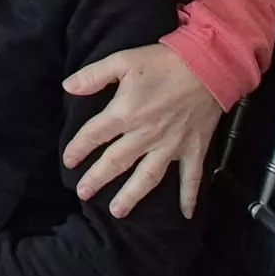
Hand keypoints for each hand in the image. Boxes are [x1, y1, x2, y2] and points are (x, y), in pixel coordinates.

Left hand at [63, 42, 224, 216]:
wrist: (207, 66)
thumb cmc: (162, 62)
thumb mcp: (122, 61)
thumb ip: (93, 75)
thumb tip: (67, 86)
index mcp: (125, 113)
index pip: (94, 135)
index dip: (78, 148)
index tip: (68, 161)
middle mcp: (146, 135)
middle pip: (116, 162)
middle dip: (97, 179)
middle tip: (82, 194)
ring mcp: (171, 145)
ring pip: (148, 177)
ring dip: (132, 195)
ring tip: (117, 211)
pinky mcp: (193, 149)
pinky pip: (191, 178)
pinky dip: (189, 197)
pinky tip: (186, 214)